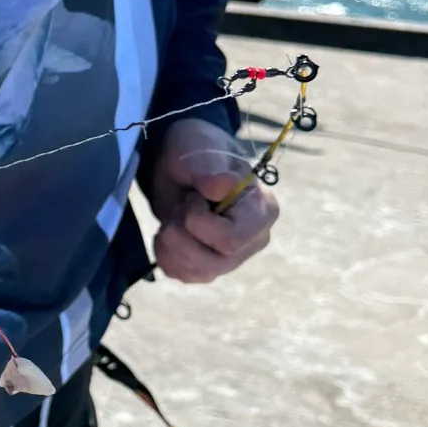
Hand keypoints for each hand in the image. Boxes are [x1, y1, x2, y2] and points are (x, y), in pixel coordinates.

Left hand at [147, 117, 278, 283]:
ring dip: (171, 244)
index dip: (199, 222)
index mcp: (261, 210)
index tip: (193, 197)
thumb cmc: (198, 151)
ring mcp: (232, 256)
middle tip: (180, 205)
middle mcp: (253, 239)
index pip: (231, 240)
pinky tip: (168, 232)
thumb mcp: (200, 154)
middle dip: (181, 234)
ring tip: (174, 216)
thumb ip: (211, 171)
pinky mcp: (209, 265)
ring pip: (196, 273)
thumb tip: (223, 186)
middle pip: (212, 264)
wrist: (182, 161)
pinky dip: (165, 255)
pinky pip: (182, 275)